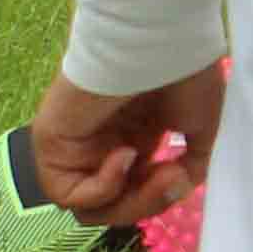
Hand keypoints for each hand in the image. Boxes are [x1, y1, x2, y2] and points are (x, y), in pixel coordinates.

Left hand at [25, 65, 222, 230]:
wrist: (156, 44)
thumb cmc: (183, 76)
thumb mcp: (201, 129)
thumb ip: (192, 165)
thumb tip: (178, 188)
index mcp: (134, 140)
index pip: (135, 193)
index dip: (159, 198)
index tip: (184, 176)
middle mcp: (101, 148)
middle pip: (113, 206)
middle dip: (148, 203)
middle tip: (174, 180)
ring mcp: (75, 150)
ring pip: (90, 206)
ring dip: (128, 201)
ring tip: (156, 171)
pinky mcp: (52, 149)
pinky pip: (68, 193)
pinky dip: (102, 187)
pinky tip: (125, 154)